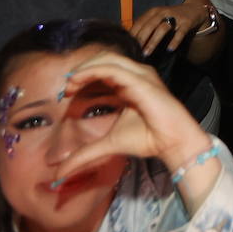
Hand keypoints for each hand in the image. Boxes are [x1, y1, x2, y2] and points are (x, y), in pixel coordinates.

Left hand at [52, 52, 212, 185]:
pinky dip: (93, 71)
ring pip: (107, 59)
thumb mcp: (109, 144)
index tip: (66, 92)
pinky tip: (79, 80)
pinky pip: (113, 69)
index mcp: (130, 83)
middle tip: (66, 87)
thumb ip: (85, 154)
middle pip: (104, 58)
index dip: (83, 75)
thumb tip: (59, 173)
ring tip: (70, 83)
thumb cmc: (148, 139)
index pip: (103, 68)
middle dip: (82, 69)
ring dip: (85, 68)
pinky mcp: (141, 80)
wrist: (173, 142)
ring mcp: (140, 75)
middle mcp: (136, 74)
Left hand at [130, 1, 205, 55]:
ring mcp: (176, 17)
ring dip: (153, 42)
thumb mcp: (157, 16)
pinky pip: (180, 33)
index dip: (133, 33)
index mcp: (154, 11)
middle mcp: (164, 12)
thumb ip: (146, 24)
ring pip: (162, 29)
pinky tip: (169, 49)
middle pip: (149, 25)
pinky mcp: (186, 23)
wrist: (194, 9)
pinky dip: (174, 41)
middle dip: (141, 39)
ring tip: (147, 53)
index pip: (140, 22)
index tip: (127, 44)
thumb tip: (129, 38)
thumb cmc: (171, 16)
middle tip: (135, 51)